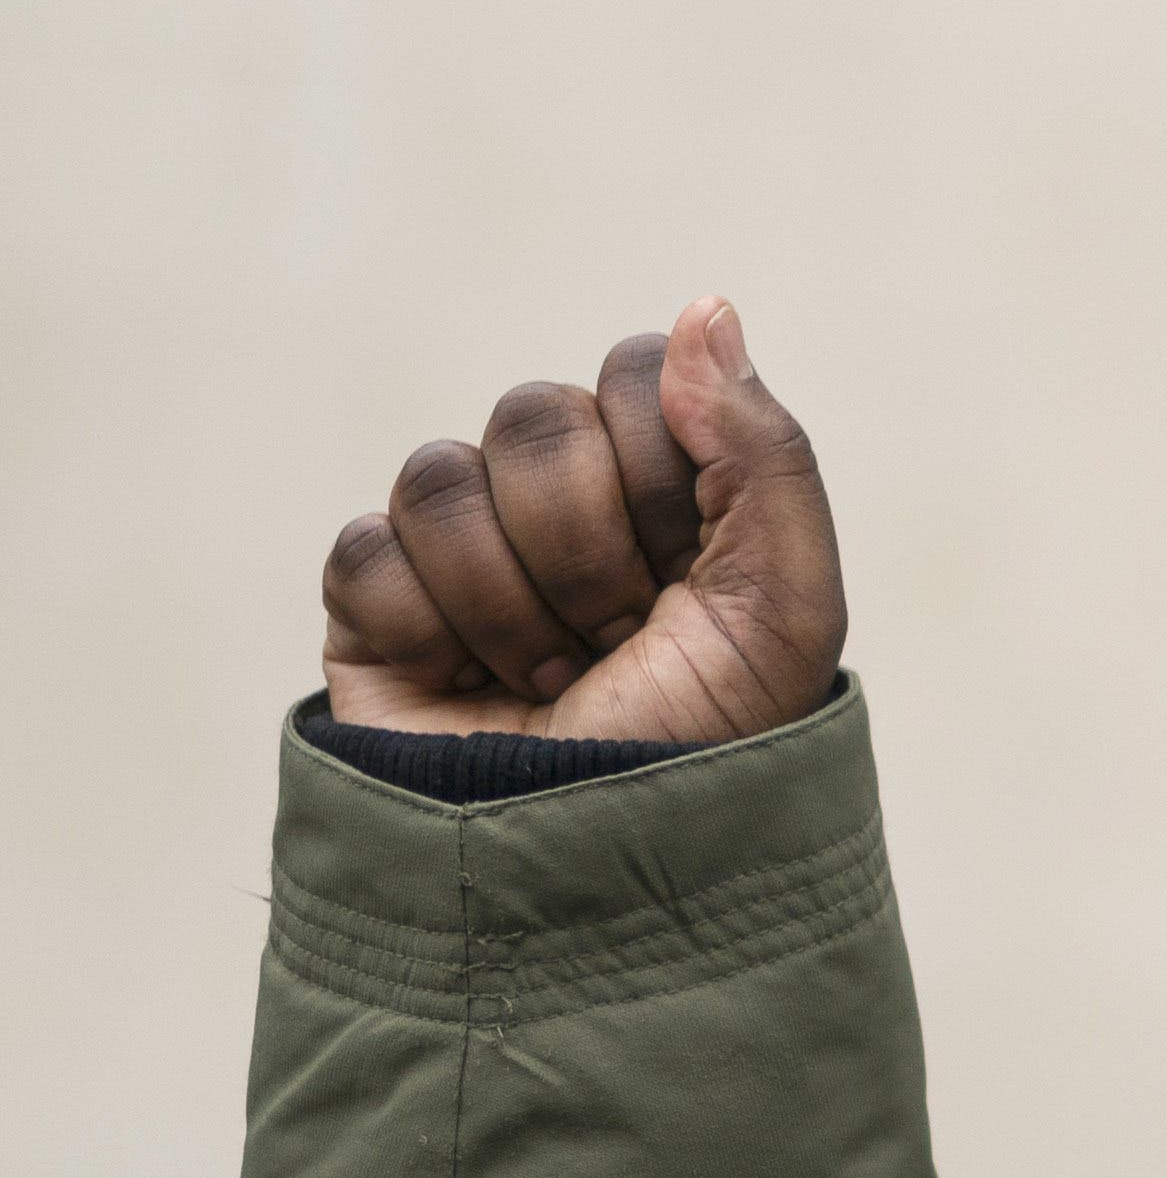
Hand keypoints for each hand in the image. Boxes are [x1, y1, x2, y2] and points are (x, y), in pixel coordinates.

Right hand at [319, 296, 845, 744]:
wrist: (607, 869)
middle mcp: (565, 504)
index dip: (668, 472)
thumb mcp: (785, 604)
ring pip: (446, 478)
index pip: (639, 376)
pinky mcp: (374, 605)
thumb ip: (762, 448)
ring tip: (554, 681)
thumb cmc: (710, 743)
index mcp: (670, 488)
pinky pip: (370, 549)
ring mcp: (464, 550)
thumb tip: (705, 308)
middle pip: (537, 416)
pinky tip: (474, 690)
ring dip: (517, 605)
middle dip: (592, 550)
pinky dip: (432, 630)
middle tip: (620, 642)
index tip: (693, 571)